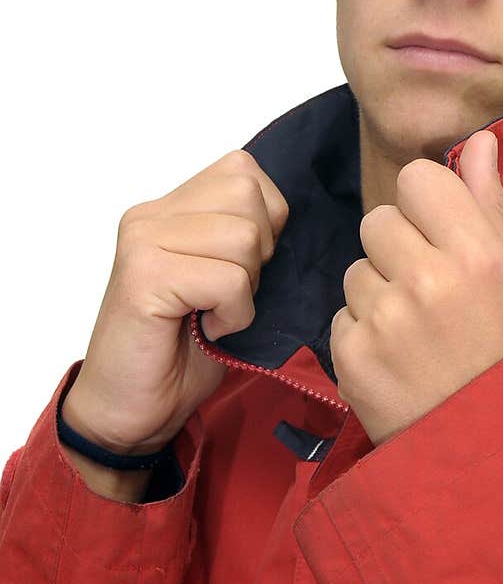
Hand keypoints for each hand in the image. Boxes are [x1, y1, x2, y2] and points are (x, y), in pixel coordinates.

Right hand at [61, 150, 289, 456]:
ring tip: (214, 313)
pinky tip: (208, 330)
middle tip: (227, 295)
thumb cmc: (182, 352)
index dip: (265, 223)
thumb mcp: (226, 279)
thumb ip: (244, 236)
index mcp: (170, 207)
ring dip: (246, 289)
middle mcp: (151, 215)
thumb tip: (291, 217)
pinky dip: (234, 315)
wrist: (131, 411)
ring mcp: (143, 242)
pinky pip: (228, 280)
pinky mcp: (144, 277)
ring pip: (243, 237)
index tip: (239, 271)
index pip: (244, 171)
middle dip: (259, 252)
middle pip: (248, 196)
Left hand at [330, 130, 502, 446]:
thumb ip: (486, 202)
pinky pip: (341, 317)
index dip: (422, 206)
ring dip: (376, 294)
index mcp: (476, 252)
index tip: (437, 238)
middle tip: (426, 294)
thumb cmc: (502, 352)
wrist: (488, 447)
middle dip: (395, 251)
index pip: (415, 178)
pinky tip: (395, 361)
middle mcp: (429, 279)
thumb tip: (480, 139)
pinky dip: (362, 336)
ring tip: (413, 334)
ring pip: (354, 270)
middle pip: (377, 221)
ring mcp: (385, 319)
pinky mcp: (351, 355)